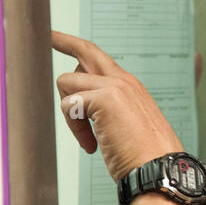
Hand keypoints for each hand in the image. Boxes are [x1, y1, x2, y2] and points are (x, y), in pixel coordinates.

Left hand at [52, 30, 186, 181]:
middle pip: (85, 51)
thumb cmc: (145, 157)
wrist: (160, 169)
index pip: (99, 59)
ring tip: (89, 138)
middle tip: (46, 36)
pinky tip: (92, 145)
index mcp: (130, 87)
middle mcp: (123, 80)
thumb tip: (78, 106)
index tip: (56, 38)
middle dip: (62, 41)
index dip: (76, 47)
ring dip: (69, 113)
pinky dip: (75, 129)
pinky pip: (68, 105)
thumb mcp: (127, 126)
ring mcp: (115, 86)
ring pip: (67, 82)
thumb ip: (106, 111)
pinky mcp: (104, 99)